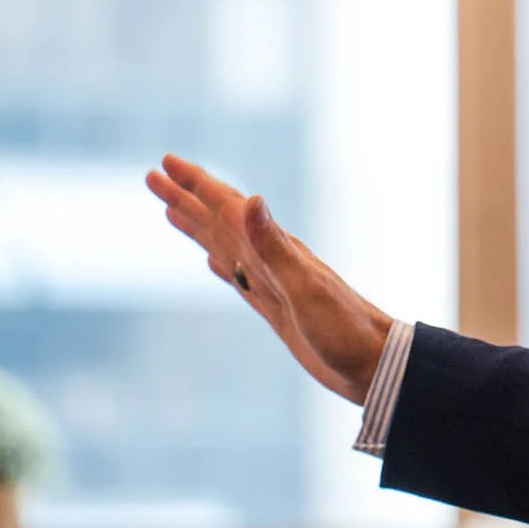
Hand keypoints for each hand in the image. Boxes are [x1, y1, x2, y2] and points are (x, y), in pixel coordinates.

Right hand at [145, 154, 393, 405]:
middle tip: (153, 175)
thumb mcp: (304, 287)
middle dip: (186, 197)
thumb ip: (275, 245)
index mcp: (274, 249)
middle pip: (219, 220)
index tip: (165, 163)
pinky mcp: (277, 308)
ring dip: (197, 225)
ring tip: (171, 209)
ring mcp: (272, 283)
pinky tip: (212, 260)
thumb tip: (252, 199)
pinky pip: (239, 277)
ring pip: (225, 245)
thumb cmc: (345, 328)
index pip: (226, 207)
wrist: (375, 363)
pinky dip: (221, 263)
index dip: (195, 185)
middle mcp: (270, 260)